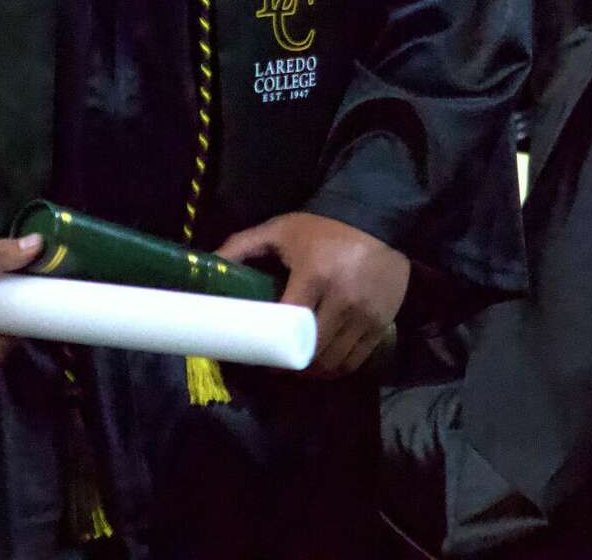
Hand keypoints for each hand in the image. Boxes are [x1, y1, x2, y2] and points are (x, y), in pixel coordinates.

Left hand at [217, 212, 409, 378]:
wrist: (375, 219)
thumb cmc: (322, 229)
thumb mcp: (280, 230)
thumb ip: (243, 245)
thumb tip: (209, 263)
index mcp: (315, 275)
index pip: (289, 327)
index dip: (272, 348)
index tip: (258, 356)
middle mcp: (343, 299)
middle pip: (314, 352)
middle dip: (292, 366)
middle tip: (276, 365)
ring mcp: (365, 315)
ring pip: (335, 363)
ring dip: (314, 372)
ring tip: (298, 367)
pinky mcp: (381, 324)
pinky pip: (356, 361)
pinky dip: (337, 368)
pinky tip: (323, 363)